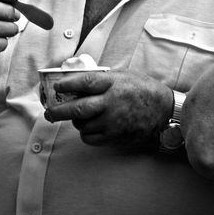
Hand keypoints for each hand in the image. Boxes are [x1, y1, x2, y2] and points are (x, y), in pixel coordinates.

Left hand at [42, 69, 171, 148]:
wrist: (165, 111)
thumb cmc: (144, 90)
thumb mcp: (125, 76)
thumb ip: (103, 79)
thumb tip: (77, 80)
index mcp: (114, 84)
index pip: (85, 82)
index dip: (67, 84)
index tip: (57, 87)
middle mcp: (112, 103)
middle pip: (77, 109)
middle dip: (58, 111)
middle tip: (49, 112)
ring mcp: (113, 122)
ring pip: (82, 126)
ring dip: (76, 122)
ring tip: (80, 117)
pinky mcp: (115, 136)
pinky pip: (90, 138)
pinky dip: (86, 133)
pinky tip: (91, 127)